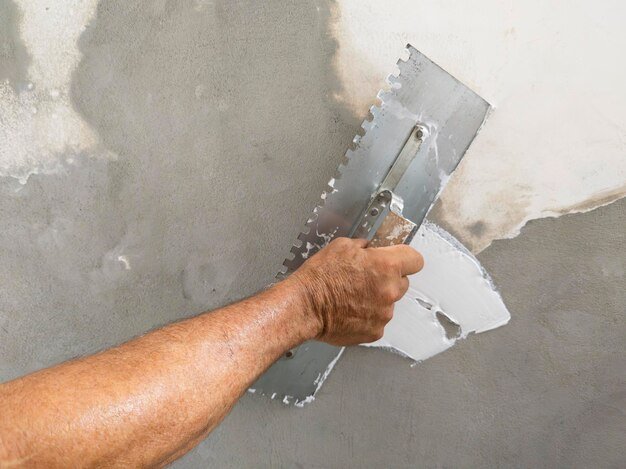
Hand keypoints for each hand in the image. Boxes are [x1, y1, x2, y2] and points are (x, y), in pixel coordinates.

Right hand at [290, 237, 423, 345]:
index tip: (399, 259)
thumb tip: (371, 249)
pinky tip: (349, 310)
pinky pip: (378, 320)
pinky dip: (367, 316)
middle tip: (366, 278)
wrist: (304, 306)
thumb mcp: (342, 246)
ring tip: (352, 296)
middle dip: (389, 279)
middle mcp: (390, 291)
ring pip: (389, 303)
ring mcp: (384, 314)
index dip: (406, 258)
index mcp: (386, 266)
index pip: (415, 260)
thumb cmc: (320, 277)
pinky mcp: (375, 331)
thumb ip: (365, 246)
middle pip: (403, 282)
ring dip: (377, 299)